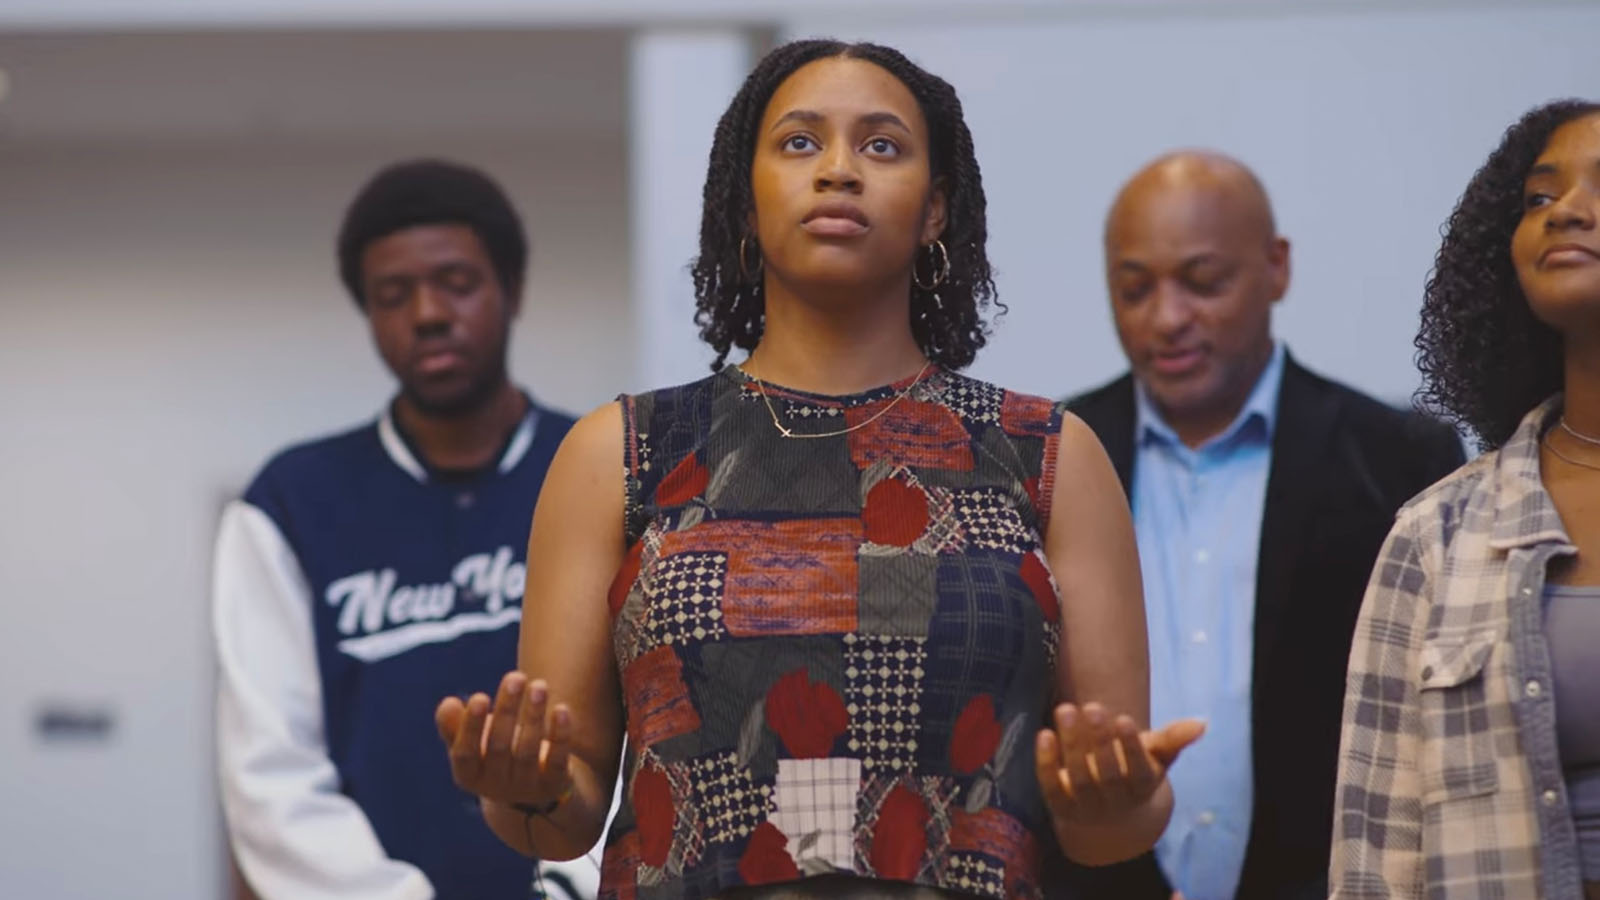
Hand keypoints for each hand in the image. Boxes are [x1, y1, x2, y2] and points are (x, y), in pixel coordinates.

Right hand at [435, 671, 574, 808]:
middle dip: (507, 710)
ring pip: (528, 751)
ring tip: (539, 685)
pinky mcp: (553, 784)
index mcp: (468, 775)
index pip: (465, 753)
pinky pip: (557, 760)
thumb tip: (447, 704)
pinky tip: (561, 709)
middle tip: (516, 676)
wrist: (531, 787)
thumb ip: (455, 725)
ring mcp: (525, 787)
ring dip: (533, 716)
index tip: (480, 696)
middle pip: (499, 747)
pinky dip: (560, 735)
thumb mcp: (471, 741)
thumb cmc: (493, 752)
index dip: (471, 727)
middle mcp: (495, 785)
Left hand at [1033, 702, 1203, 827]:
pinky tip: (1044, 734)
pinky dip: (1045, 763)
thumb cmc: (1133, 769)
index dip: (1131, 747)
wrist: (1108, 811)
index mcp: (1142, 788)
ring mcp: (1086, 807)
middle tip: (1093, 707)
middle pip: (1107, 773)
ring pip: (1078, 778)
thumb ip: (1173, 739)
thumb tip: (1202, 723)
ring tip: (1065, 709)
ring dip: (1071, 744)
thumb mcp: (1155, 755)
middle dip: (1100, 740)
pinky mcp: (1059, 805)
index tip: (1124, 719)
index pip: (1139, 771)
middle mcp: (1115, 802)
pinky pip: (1050, 787)